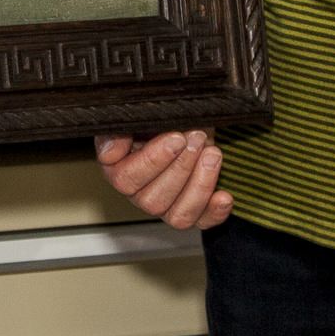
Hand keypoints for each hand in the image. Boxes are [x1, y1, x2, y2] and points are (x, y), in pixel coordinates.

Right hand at [92, 130, 233, 229]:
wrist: (186, 124)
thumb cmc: (159, 117)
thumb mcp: (138, 113)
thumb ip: (120, 129)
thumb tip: (110, 151)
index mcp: (118, 170)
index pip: (126, 179)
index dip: (153, 161)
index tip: (175, 137)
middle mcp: (140, 194)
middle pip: (153, 200)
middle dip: (181, 166)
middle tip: (197, 138)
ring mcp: (167, 206)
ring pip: (178, 216)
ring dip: (200, 185)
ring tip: (213, 154)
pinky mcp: (193, 212)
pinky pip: (202, 222)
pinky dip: (215, 211)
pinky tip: (224, 195)